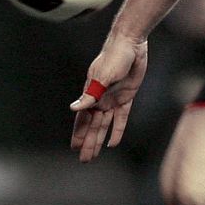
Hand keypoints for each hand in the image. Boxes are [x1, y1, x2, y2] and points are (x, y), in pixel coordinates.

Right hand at [69, 35, 147, 161]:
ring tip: (95, 155)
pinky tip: (113, 142)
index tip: (74, 149)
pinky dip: (117, 130)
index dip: (79, 134)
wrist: (130, 44)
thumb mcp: (102, 77)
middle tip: (84, 160)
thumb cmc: (114, 57)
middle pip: (93, 126)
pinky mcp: (127, 96)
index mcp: (91, 94)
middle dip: (88, 142)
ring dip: (100, 139)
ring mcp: (113, 98)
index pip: (83, 119)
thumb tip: (73, 108)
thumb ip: (90, 94)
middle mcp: (100, 99)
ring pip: (105, 125)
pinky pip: (121, 118)